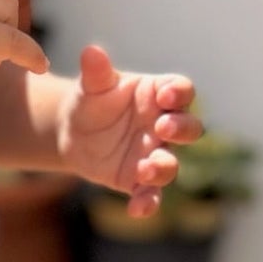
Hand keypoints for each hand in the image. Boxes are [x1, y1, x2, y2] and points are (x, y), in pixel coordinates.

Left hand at [58, 44, 200, 218]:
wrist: (73, 131)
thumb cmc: (91, 101)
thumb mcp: (91, 86)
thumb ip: (95, 72)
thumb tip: (91, 52)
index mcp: (157, 94)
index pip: (181, 90)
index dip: (179, 93)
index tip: (166, 96)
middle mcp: (162, 125)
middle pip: (189, 128)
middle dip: (182, 128)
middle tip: (163, 127)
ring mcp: (154, 153)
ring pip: (172, 163)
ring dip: (164, 167)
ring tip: (145, 168)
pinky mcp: (139, 180)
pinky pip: (151, 194)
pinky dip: (148, 203)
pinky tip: (137, 209)